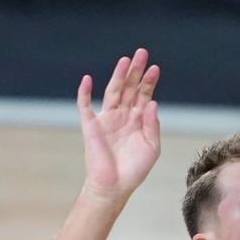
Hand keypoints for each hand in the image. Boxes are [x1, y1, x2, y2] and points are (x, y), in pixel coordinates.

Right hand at [76, 48, 160, 199]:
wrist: (114, 187)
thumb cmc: (134, 170)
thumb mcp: (152, 147)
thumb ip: (152, 124)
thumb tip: (151, 102)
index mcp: (138, 120)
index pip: (143, 95)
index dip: (148, 81)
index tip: (154, 68)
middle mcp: (122, 116)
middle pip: (129, 88)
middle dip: (135, 71)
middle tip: (141, 53)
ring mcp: (106, 119)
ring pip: (112, 92)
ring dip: (118, 76)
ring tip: (125, 60)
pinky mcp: (91, 126)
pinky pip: (85, 106)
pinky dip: (84, 93)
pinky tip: (87, 79)